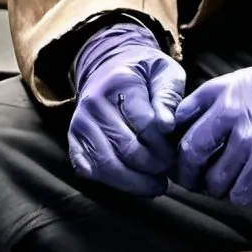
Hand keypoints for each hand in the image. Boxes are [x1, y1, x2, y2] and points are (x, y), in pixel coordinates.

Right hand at [68, 21, 184, 196]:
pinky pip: (90, 171)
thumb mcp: (165, 72)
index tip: (177, 149)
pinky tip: (136, 184)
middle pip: (125, 147)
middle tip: (169, 167)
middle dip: (153, 164)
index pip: (145, 122)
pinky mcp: (74, 141)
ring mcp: (80, 124)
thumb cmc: (145, 73)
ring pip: (106, 165)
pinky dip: (114, 183)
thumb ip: (169, 95)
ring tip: (158, 184)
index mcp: (120, 81)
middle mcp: (94, 103)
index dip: (164, 142)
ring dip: (135, 181)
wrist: (110, 68)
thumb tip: (167, 126)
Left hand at [173, 51, 251, 205]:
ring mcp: (247, 138)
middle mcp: (228, 113)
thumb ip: (212, 102)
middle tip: (192, 180)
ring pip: (213, 180)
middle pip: (189, 153)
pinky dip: (238, 194)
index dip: (175, 142)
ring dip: (215, 189)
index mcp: (218, 90)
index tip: (181, 154)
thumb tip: (186, 129)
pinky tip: (245, 185)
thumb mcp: (241, 82)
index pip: (179, 121)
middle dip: (187, 173)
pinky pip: (238, 193)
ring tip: (223, 184)